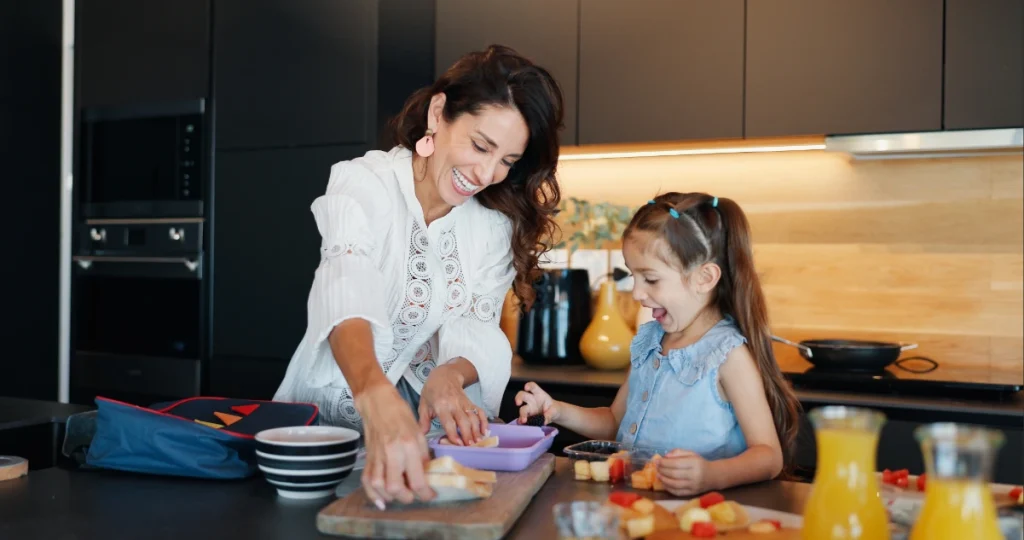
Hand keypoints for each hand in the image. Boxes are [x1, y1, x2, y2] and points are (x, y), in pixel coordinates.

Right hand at [356, 383, 434, 505]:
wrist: (377, 402)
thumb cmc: (400, 414)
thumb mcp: (418, 433)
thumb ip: (422, 455)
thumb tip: (426, 473)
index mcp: (408, 446)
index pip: (417, 479)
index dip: (425, 493)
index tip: (430, 494)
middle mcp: (391, 453)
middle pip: (396, 487)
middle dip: (407, 497)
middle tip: (414, 495)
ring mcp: (377, 456)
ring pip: (380, 486)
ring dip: (391, 496)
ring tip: (400, 495)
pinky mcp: (368, 457)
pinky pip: (367, 481)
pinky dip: (372, 494)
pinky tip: (381, 500)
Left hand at [418, 364, 487, 445]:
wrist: (444, 375)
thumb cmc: (431, 390)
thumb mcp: (423, 404)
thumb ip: (423, 420)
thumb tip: (421, 435)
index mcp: (441, 406)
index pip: (449, 422)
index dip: (454, 434)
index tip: (458, 444)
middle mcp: (454, 404)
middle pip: (464, 421)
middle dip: (468, 435)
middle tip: (470, 446)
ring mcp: (464, 403)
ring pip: (473, 417)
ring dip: (477, 430)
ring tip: (478, 442)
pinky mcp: (470, 402)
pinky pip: (479, 411)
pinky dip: (484, 421)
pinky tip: (484, 431)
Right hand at [514, 382, 558, 424]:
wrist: (553, 415)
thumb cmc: (553, 408)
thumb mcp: (555, 409)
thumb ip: (550, 414)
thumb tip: (544, 420)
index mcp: (539, 394)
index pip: (533, 387)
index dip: (529, 386)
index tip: (526, 388)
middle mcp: (531, 400)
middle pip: (522, 395)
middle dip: (519, 398)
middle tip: (518, 403)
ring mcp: (529, 408)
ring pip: (522, 409)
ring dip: (522, 414)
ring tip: (524, 420)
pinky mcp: (528, 416)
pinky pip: (523, 418)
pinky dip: (521, 421)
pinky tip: (522, 423)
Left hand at [656, 448, 712, 496]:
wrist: (714, 476)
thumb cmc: (700, 463)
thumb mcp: (691, 454)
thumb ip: (678, 452)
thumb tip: (665, 456)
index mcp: (694, 463)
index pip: (676, 464)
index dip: (664, 463)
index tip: (657, 461)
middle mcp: (694, 475)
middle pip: (674, 474)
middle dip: (662, 470)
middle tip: (656, 468)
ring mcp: (693, 486)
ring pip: (674, 484)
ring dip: (663, 480)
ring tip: (658, 475)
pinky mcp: (692, 493)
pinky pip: (677, 492)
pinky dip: (668, 488)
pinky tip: (664, 483)